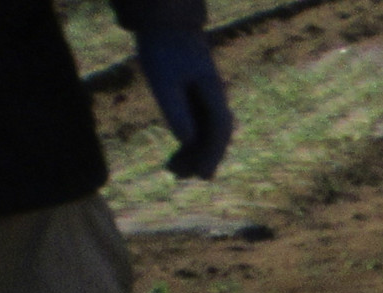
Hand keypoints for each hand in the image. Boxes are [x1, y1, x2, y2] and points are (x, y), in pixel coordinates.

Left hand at [135, 29, 234, 179]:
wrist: (166, 25)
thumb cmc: (163, 49)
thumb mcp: (163, 79)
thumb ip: (175, 110)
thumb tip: (186, 141)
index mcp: (213, 93)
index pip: (220, 129)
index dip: (212, 153)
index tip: (202, 174)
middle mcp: (214, 98)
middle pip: (215, 135)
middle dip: (203, 158)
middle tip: (187, 177)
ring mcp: (205, 98)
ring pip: (205, 132)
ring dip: (193, 153)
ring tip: (173, 171)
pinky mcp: (194, 98)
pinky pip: (196, 125)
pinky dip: (188, 142)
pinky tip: (176, 155)